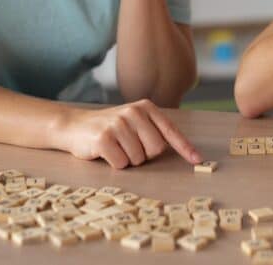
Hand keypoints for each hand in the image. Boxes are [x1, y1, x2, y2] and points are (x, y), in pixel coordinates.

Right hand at [51, 99, 202, 168]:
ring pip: (138, 159)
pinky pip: (122, 164)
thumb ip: (154, 131)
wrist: (74, 126)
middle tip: (128, 146)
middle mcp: (133, 112)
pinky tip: (106, 152)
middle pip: (156, 149)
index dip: (185, 148)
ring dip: (127, 160)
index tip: (197, 160)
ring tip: (115, 147)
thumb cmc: (110, 128)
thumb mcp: (134, 122)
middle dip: (144, 155)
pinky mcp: (104, 138)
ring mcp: (118, 124)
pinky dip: (115, 164)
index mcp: (145, 108)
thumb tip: (184, 150)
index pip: (170, 130)